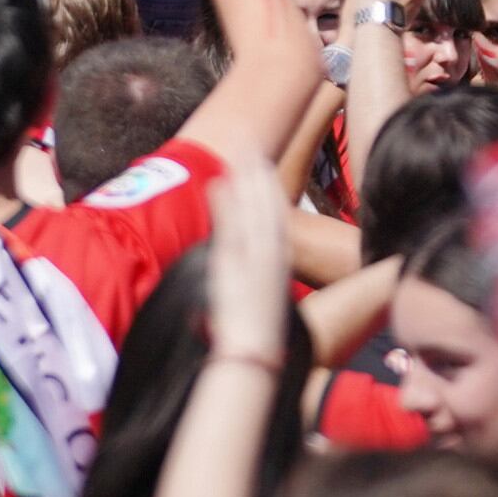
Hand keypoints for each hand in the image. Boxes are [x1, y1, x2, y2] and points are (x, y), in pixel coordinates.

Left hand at [199, 133, 294, 360]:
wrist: (253, 355)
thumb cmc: (257, 334)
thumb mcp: (264, 299)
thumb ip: (259, 276)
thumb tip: (256, 267)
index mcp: (279, 263)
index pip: (275, 216)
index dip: (267, 188)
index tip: (261, 163)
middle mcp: (271, 255)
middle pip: (266, 204)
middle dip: (258, 172)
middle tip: (250, 141)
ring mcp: (254, 257)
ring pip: (252, 208)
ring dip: (245, 178)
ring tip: (239, 150)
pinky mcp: (237, 264)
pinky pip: (231, 227)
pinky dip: (226, 205)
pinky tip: (218, 183)